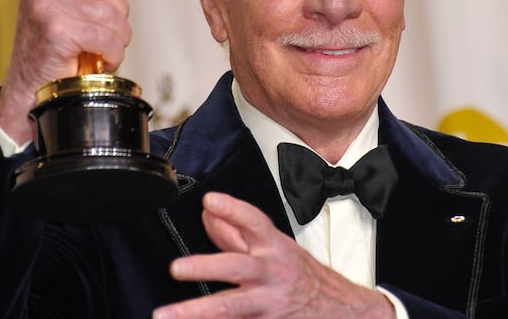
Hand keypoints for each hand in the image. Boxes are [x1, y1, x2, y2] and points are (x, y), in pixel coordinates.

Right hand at [0, 0, 129, 142]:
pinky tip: (104, 58)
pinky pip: (105, 37)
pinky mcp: (56, 31)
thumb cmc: (49, 45)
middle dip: (119, 13)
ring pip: (109, 13)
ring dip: (119, 36)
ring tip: (109, 46)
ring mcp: (45, 7)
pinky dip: (114, 52)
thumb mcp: (69, 1)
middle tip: (111, 29)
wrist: (30, 85)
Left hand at [153, 192, 394, 318]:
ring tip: (165, 314)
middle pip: (237, 268)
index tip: (210, 200)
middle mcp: (272, 275)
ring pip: (231, 308)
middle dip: (206, 268)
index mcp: (275, 248)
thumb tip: (208, 212)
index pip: (255, 222)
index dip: (233, 209)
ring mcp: (270, 305)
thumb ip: (237, 231)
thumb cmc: (300, 274)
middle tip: (176, 269)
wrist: (341, 310)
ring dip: (196, 311)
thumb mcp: (274, 246)